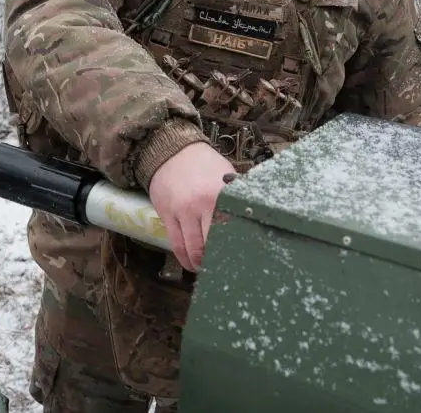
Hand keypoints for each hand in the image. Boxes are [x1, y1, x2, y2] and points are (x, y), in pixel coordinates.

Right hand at [146, 143, 235, 271]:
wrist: (172, 151)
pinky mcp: (166, 214)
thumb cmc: (205, 166)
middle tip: (224, 269)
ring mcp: (182, 211)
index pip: (231, 228)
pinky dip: (184, 258)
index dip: (237, 248)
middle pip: (211, 243)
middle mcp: (201, 204)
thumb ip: (235, 199)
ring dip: (199, 263)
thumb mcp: (226, 177)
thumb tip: (254, 219)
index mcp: (221, 195)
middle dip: (217, 260)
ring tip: (205, 269)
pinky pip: (175, 243)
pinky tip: (190, 263)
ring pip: (191, 247)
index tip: (242, 260)